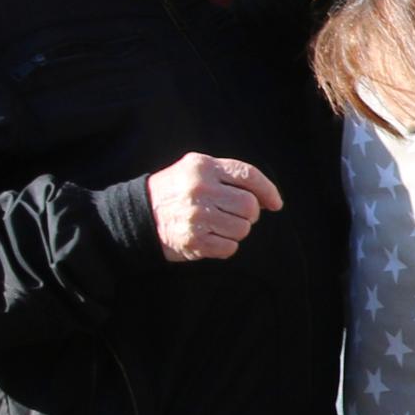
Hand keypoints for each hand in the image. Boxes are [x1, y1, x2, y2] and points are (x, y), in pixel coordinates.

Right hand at [146, 152, 281, 260]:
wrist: (139, 214)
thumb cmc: (176, 191)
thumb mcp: (195, 170)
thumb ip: (229, 176)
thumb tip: (269, 199)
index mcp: (203, 167)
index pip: (248, 175)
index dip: (268, 190)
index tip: (276, 204)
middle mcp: (200, 189)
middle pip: (249, 205)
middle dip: (250, 214)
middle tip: (237, 215)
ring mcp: (196, 216)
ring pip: (243, 228)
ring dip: (237, 231)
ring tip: (220, 226)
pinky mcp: (194, 240)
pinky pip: (230, 247)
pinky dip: (226, 246)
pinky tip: (212, 238)